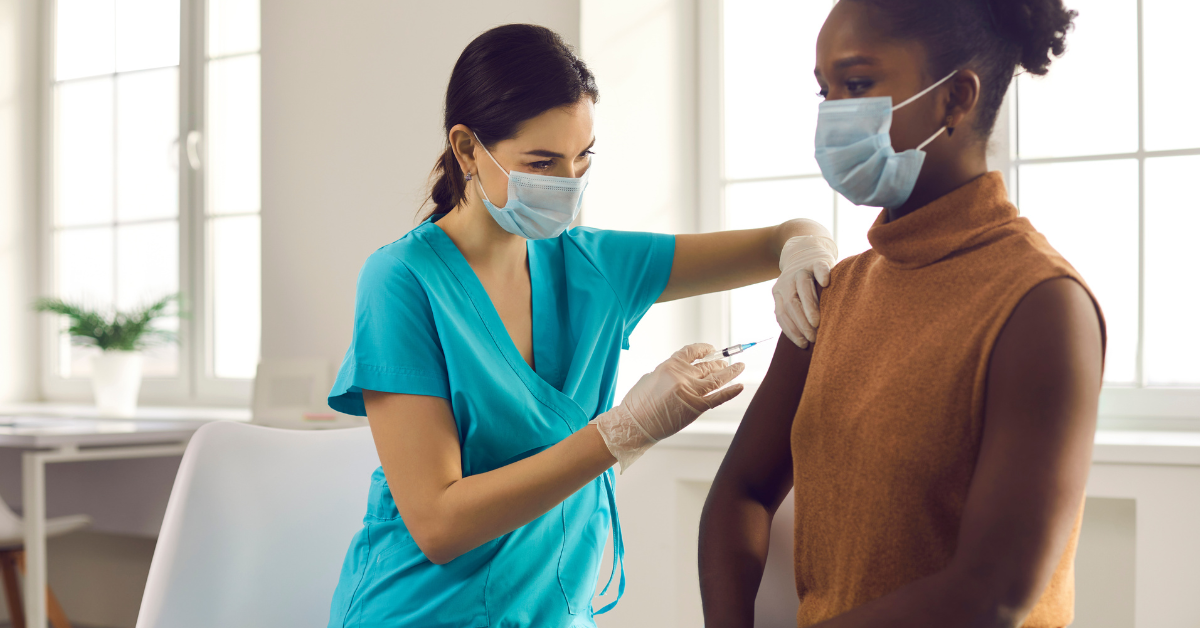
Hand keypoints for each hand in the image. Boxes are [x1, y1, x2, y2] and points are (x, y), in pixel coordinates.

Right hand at [595, 343, 744, 471]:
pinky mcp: (696, 407)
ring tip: (739, 367)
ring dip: (730, 371)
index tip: (710, 349)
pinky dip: (731, 391)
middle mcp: (682, 375)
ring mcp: (691, 391)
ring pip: (717, 378)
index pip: (692, 351)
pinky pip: (718, 397)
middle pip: (707, 365)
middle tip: (726, 363)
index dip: (704, 349)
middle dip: (718, 363)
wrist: (634, 424)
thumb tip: (683, 373)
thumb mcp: (652, 378)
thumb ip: (669, 373)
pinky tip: (740, 386)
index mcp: (670, 365)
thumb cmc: (638, 404)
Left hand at [772, 235, 837, 348]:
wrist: (806, 250)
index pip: (782, 314)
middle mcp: (788, 281)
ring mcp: (802, 270)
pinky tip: (826, 284)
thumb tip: (803, 341)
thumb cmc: (803, 283)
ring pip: (802, 288)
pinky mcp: (817, 261)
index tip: (802, 344)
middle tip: (812, 338)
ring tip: (817, 323)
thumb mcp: (793, 296)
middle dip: (801, 323)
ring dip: (809, 307)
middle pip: (791, 303)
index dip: (791, 330)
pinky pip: (819, 268)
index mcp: (779, 292)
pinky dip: (821, 275)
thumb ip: (794, 312)